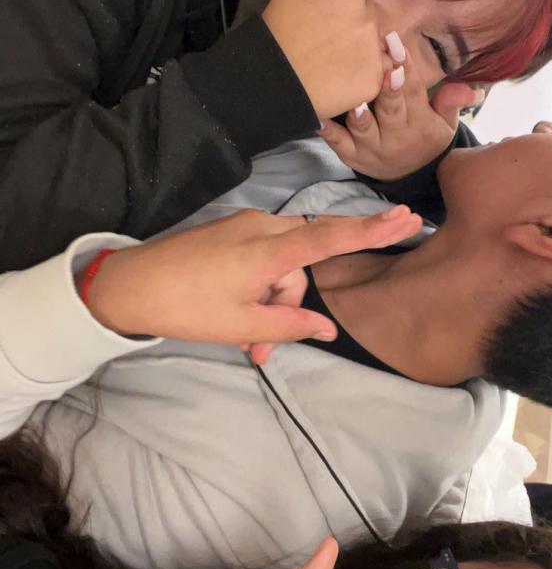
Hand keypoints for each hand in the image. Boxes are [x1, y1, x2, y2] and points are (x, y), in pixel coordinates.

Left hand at [84, 205, 421, 363]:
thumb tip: (327, 328)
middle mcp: (262, 228)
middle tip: (260, 351)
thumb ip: (290, 326)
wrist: (128, 286)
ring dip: (269, 304)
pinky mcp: (229, 234)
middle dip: (289, 306)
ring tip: (241, 340)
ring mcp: (244, 227)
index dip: (372, 230)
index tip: (406, 218)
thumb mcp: (241, 325)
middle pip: (302, 265)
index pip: (332, 236)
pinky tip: (234, 317)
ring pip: (281, 267)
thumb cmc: (186, 307)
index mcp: (269, 249)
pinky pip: (261, 260)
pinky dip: (257, 290)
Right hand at [261, 0, 391, 120]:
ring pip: (376, 37)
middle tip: (323, 35)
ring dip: (360, 44)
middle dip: (353, 16)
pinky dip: (364, 70)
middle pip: (370, 7)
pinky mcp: (375, 78)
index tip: (324, 5)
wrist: (273, 84)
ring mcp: (372, 49)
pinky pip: (379, 67)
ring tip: (330, 56)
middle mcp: (366, 16)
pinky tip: (339, 73)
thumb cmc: (279, 33)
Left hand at [321, 44, 476, 180]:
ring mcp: (372, 148)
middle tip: (383, 63)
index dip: (407, 67)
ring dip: (359, 114)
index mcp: (421, 124)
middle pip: (391, 109)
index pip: (415, 92)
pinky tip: (318, 117)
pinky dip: (327, 131)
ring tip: (355, 100)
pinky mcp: (352, 156)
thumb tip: (470, 90)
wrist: (410, 177)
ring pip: (365, 128)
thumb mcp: (445, 123)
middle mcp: (397, 136)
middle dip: (388, 87)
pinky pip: (338, 143)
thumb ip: (451, 102)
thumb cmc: (425, 137)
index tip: (396, 42)